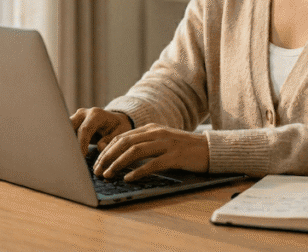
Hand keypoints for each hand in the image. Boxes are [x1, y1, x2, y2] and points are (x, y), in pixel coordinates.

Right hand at [70, 107, 131, 155]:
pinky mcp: (72, 123)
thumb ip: (110, 140)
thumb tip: (100, 147)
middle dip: (68, 142)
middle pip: (70, 127)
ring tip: (68, 157)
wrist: (114, 120)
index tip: (81, 157)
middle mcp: (83, 113)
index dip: (81, 144)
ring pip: (65, 129)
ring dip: (65, 142)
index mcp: (96, 114)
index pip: (84, 129)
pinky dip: (66, 142)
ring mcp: (76, 117)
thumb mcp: (120, 132)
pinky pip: (66, 132)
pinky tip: (68, 153)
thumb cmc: (118, 127)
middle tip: (70, 158)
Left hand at [94, 124, 208, 180]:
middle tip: (97, 170)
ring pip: (135, 151)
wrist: (210, 148)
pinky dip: (138, 171)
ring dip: (118, 163)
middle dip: (107, 156)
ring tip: (108, 174)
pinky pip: (153, 163)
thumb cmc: (184, 149)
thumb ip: (144, 145)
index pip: (122, 137)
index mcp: (151, 129)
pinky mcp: (175, 156)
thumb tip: (121, 158)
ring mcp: (166, 143)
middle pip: (125, 142)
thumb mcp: (161, 142)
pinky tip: (129, 178)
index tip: (97, 162)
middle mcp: (156, 133)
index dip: (107, 149)